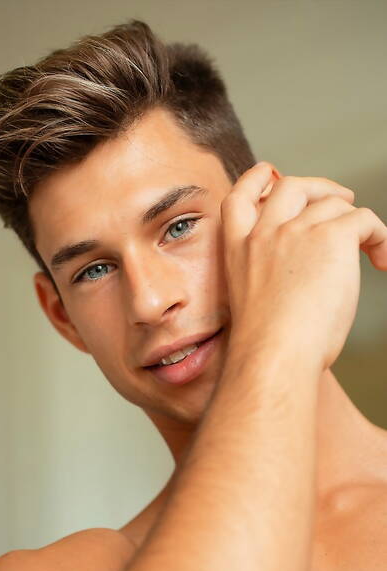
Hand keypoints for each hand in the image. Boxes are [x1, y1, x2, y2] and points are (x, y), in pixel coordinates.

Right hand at [221, 162, 386, 370]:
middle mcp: (263, 233)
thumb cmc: (267, 347)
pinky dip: (380, 237)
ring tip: (371, 247)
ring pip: (334, 204)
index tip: (270, 175)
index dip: (256, 179)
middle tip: (341, 200)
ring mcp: (294, 231)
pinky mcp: (330, 236)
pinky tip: (383, 260)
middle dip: (318, 186)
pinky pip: (364, 220)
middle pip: (291, 186)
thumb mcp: (254, 302)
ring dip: (356, 221)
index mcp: (238, 249)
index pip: (241, 196)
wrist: (274, 355)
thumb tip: (308, 275)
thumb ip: (272, 275)